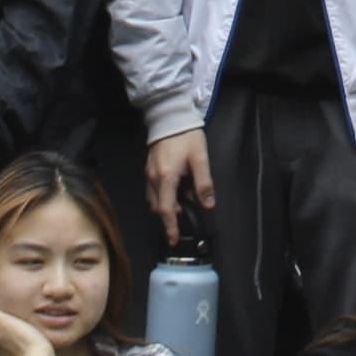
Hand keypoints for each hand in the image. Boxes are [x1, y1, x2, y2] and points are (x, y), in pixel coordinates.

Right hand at [145, 127, 214, 243]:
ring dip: (166, 205)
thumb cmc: (186, 136)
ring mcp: (148, 173)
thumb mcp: (200, 159)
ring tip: (183, 201)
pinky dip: (162, 195)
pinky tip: (176, 189)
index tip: (173, 239)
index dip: (169, 226)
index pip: (165, 209)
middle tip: (183, 217)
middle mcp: (152, 178)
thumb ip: (204, 183)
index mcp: (165, 177)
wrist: (170, 116)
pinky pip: (153, 189)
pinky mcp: (148, 168)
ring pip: (153, 199)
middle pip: (157, 206)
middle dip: (169, 216)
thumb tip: (208, 204)